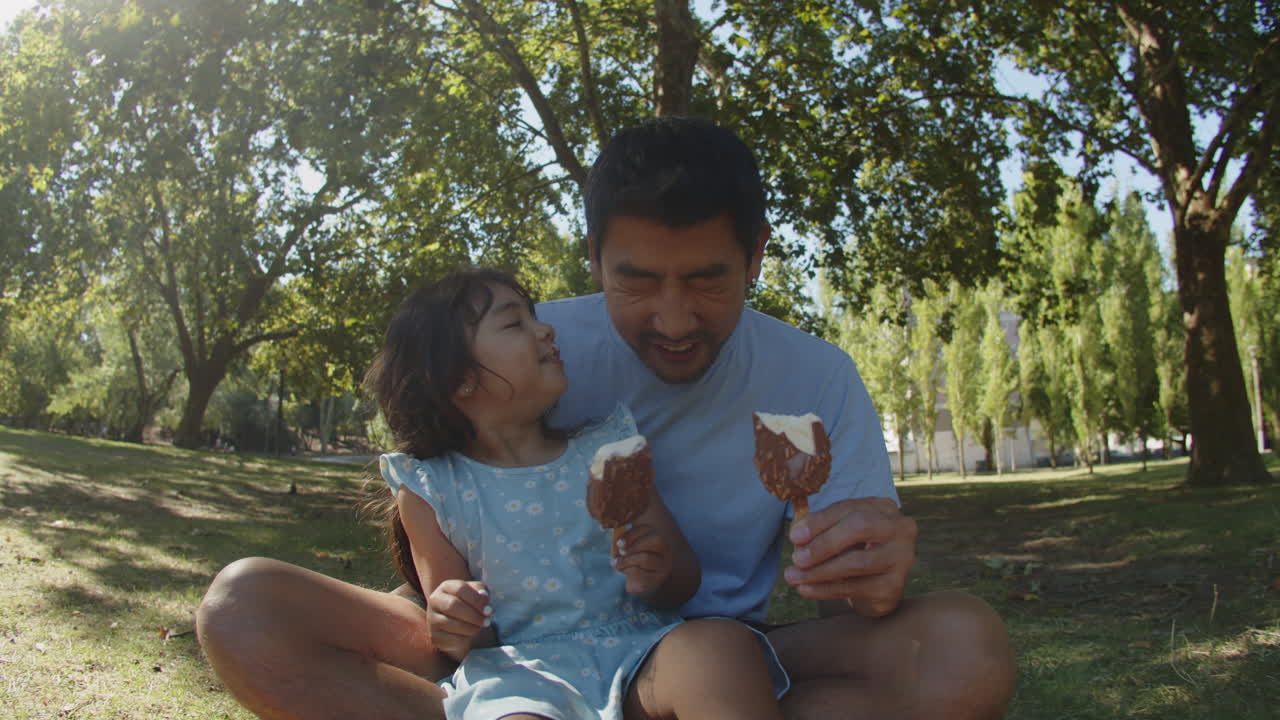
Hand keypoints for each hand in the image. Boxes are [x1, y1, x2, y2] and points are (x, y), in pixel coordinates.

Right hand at [425, 579, 492, 661]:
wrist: (459, 624)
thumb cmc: (469, 604)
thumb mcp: (477, 593)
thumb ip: (481, 591)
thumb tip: (483, 596)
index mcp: (446, 587)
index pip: (460, 589)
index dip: (476, 600)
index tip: (489, 610)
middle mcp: (435, 600)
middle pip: (453, 605)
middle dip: (473, 615)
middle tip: (487, 621)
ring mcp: (432, 619)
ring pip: (452, 624)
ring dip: (471, 628)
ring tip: (479, 627)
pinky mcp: (434, 636)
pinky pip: (451, 639)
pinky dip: (465, 639)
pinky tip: (469, 636)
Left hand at [612, 491, 698, 607]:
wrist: (649, 586)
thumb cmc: (637, 563)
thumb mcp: (633, 547)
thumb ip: (628, 534)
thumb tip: (611, 511)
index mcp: (659, 541)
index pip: (651, 531)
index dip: (634, 534)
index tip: (619, 542)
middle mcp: (666, 553)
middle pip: (656, 540)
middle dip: (634, 543)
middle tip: (620, 550)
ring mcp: (664, 568)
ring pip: (646, 558)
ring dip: (627, 560)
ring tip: (616, 563)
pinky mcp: (657, 583)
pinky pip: (641, 575)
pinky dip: (627, 572)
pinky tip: (622, 571)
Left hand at [783, 497, 916, 616]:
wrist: (875, 585)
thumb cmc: (853, 550)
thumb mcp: (839, 532)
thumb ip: (820, 528)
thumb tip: (798, 535)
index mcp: (884, 508)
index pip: (849, 508)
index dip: (819, 521)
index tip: (794, 536)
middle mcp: (900, 529)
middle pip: (859, 528)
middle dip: (823, 544)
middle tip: (796, 558)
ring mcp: (901, 558)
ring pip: (856, 562)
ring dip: (819, 571)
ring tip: (793, 577)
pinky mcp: (894, 586)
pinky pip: (855, 587)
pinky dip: (826, 589)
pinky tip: (806, 589)